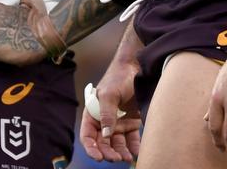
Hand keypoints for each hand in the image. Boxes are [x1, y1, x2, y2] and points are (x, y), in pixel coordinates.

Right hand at [81, 45, 141, 161]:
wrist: (138, 68)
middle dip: (107, 153)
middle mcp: (104, 121)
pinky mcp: (131, 123)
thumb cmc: (119, 77)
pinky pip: (131, 140)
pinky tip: (136, 153)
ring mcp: (118, 123)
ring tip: (126, 158)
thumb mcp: (109, 94)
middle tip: (116, 158)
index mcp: (93, 114)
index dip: (91, 148)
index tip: (98, 157)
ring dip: (120, 153)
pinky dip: (133, 148)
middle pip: (103, 143)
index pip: (88, 136)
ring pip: (117, 144)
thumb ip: (107, 114)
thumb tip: (106, 135)